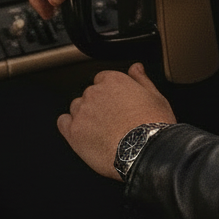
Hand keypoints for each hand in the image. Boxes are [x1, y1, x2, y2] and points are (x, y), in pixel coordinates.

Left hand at [57, 63, 175, 179]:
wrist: (145, 150)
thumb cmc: (152, 125)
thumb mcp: (155, 96)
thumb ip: (141, 79)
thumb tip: (136, 67)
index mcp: (113, 81)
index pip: (102, 80)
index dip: (109, 94)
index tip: (115, 104)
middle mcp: (94, 92)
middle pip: (89, 94)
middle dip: (98, 106)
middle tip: (111, 121)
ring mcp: (82, 112)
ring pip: (76, 108)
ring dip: (84, 116)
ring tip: (99, 131)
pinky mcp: (74, 132)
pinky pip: (63, 123)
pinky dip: (69, 127)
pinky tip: (80, 134)